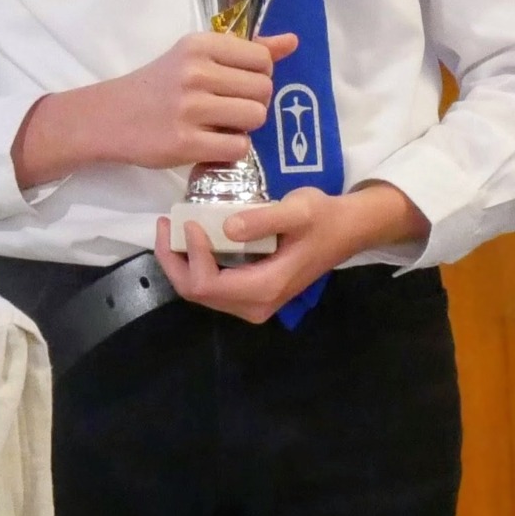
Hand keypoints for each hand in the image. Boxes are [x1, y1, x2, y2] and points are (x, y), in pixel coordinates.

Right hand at [12, 31, 297, 187]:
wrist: (110, 117)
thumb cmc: (159, 85)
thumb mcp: (197, 56)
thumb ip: (246, 49)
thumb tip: (292, 42)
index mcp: (201, 45)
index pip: (262, 59)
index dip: (259, 76)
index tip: (237, 85)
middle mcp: (196, 72)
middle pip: (264, 90)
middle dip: (253, 103)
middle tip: (229, 109)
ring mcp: (190, 108)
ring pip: (255, 118)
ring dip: (244, 127)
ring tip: (220, 126)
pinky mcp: (185, 142)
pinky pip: (238, 147)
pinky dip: (230, 150)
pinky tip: (211, 143)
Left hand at [152, 182, 430, 324]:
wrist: (347, 229)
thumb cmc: (324, 218)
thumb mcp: (297, 210)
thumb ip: (263, 219)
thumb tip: (225, 228)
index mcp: (263, 288)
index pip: (206, 284)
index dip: (189, 255)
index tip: (188, 219)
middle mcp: (254, 305)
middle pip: (196, 293)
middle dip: (174, 260)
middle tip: (166, 224)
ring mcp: (252, 302)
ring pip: (201, 292)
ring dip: (182, 262)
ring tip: (174, 227)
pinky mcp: (252, 293)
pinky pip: (213, 286)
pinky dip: (197, 263)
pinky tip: (194, 238)